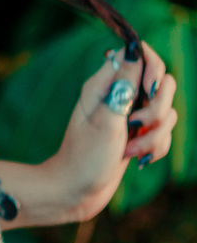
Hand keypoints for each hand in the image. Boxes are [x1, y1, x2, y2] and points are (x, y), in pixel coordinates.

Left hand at [41, 39, 176, 221]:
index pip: (137, 54)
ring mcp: (129, 116)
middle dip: (158, 110)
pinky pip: (164, 133)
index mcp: (104, 85)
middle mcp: (118, 96)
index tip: (148, 91)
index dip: (152, 68)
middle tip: (135, 126)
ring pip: (167, 112)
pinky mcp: (138, 135)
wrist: (75, 192)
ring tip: (128, 150)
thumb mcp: (106, 120)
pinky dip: (155, 147)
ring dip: (154, 135)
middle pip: (162, 83)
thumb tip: (135, 50)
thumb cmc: (85, 159)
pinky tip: (135, 158)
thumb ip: (124, 86)